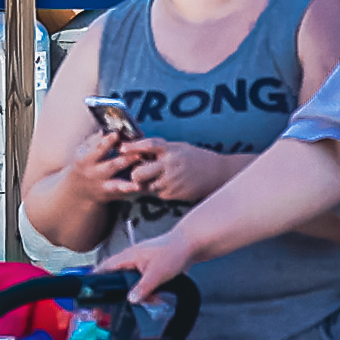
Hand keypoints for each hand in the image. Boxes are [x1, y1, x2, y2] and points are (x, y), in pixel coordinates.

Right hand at [95, 229, 196, 291]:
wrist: (192, 243)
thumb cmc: (174, 251)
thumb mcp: (156, 273)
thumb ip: (142, 288)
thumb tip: (131, 299)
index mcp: (128, 256)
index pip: (105, 268)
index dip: (97, 280)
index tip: (92, 293)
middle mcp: (133, 259)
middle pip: (118, 279)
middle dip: (120, 292)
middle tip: (120, 305)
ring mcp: (142, 264)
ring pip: (133, 283)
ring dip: (139, 293)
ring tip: (148, 301)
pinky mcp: (152, 268)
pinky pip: (145, 283)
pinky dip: (149, 291)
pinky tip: (156, 297)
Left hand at [116, 139, 236, 205]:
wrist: (218, 173)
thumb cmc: (197, 158)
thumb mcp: (180, 147)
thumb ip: (161, 149)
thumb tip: (139, 149)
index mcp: (171, 149)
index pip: (147, 145)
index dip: (132, 147)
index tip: (121, 149)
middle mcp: (169, 165)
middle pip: (139, 172)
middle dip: (134, 174)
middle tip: (136, 173)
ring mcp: (171, 181)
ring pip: (146, 186)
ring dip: (145, 184)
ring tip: (153, 179)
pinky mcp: (174, 194)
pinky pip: (157, 194)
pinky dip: (158, 190)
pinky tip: (168, 185)